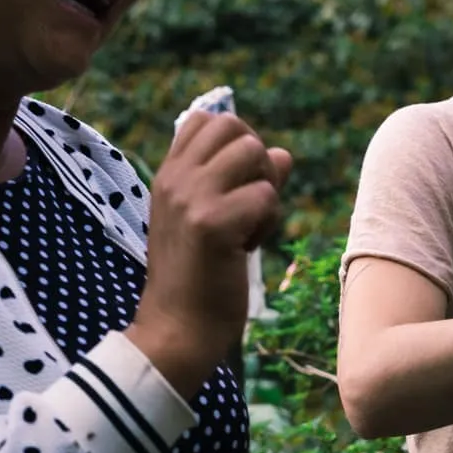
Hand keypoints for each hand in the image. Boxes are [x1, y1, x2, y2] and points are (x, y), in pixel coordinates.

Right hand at [128, 110, 292, 398]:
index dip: (237, 144)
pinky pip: (266, 196)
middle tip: (251, 205)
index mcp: (169, 176)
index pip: (207, 120)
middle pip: (235, 127)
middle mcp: (176, 179)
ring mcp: (192, 198)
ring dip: (266, 190)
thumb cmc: (197, 280)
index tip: (237, 185)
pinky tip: (246, 249)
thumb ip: (242, 183)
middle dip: (258, 161)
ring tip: (249, 227)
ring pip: (255, 153)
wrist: (176, 331)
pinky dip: (268, 223)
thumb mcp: (210, 221)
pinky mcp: (212, 224)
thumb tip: (283, 154)